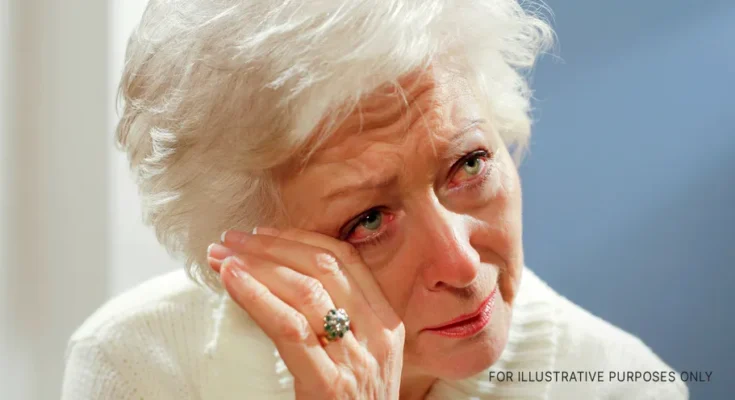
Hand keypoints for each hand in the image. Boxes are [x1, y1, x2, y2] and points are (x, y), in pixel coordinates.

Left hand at [207, 227, 405, 399]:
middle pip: (322, 268)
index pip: (345, 259)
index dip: (298, 238)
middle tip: (230, 239)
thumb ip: (339, 320)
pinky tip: (231, 281)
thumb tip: (286, 278)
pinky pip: (288, 327)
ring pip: (304, 291)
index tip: (261, 233)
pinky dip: (255, 296)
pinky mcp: (330, 385)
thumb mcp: (359, 358)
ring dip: (256, 266)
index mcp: (387, 323)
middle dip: (270, 246)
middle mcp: (378, 335)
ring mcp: (357, 360)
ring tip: (220, 257)